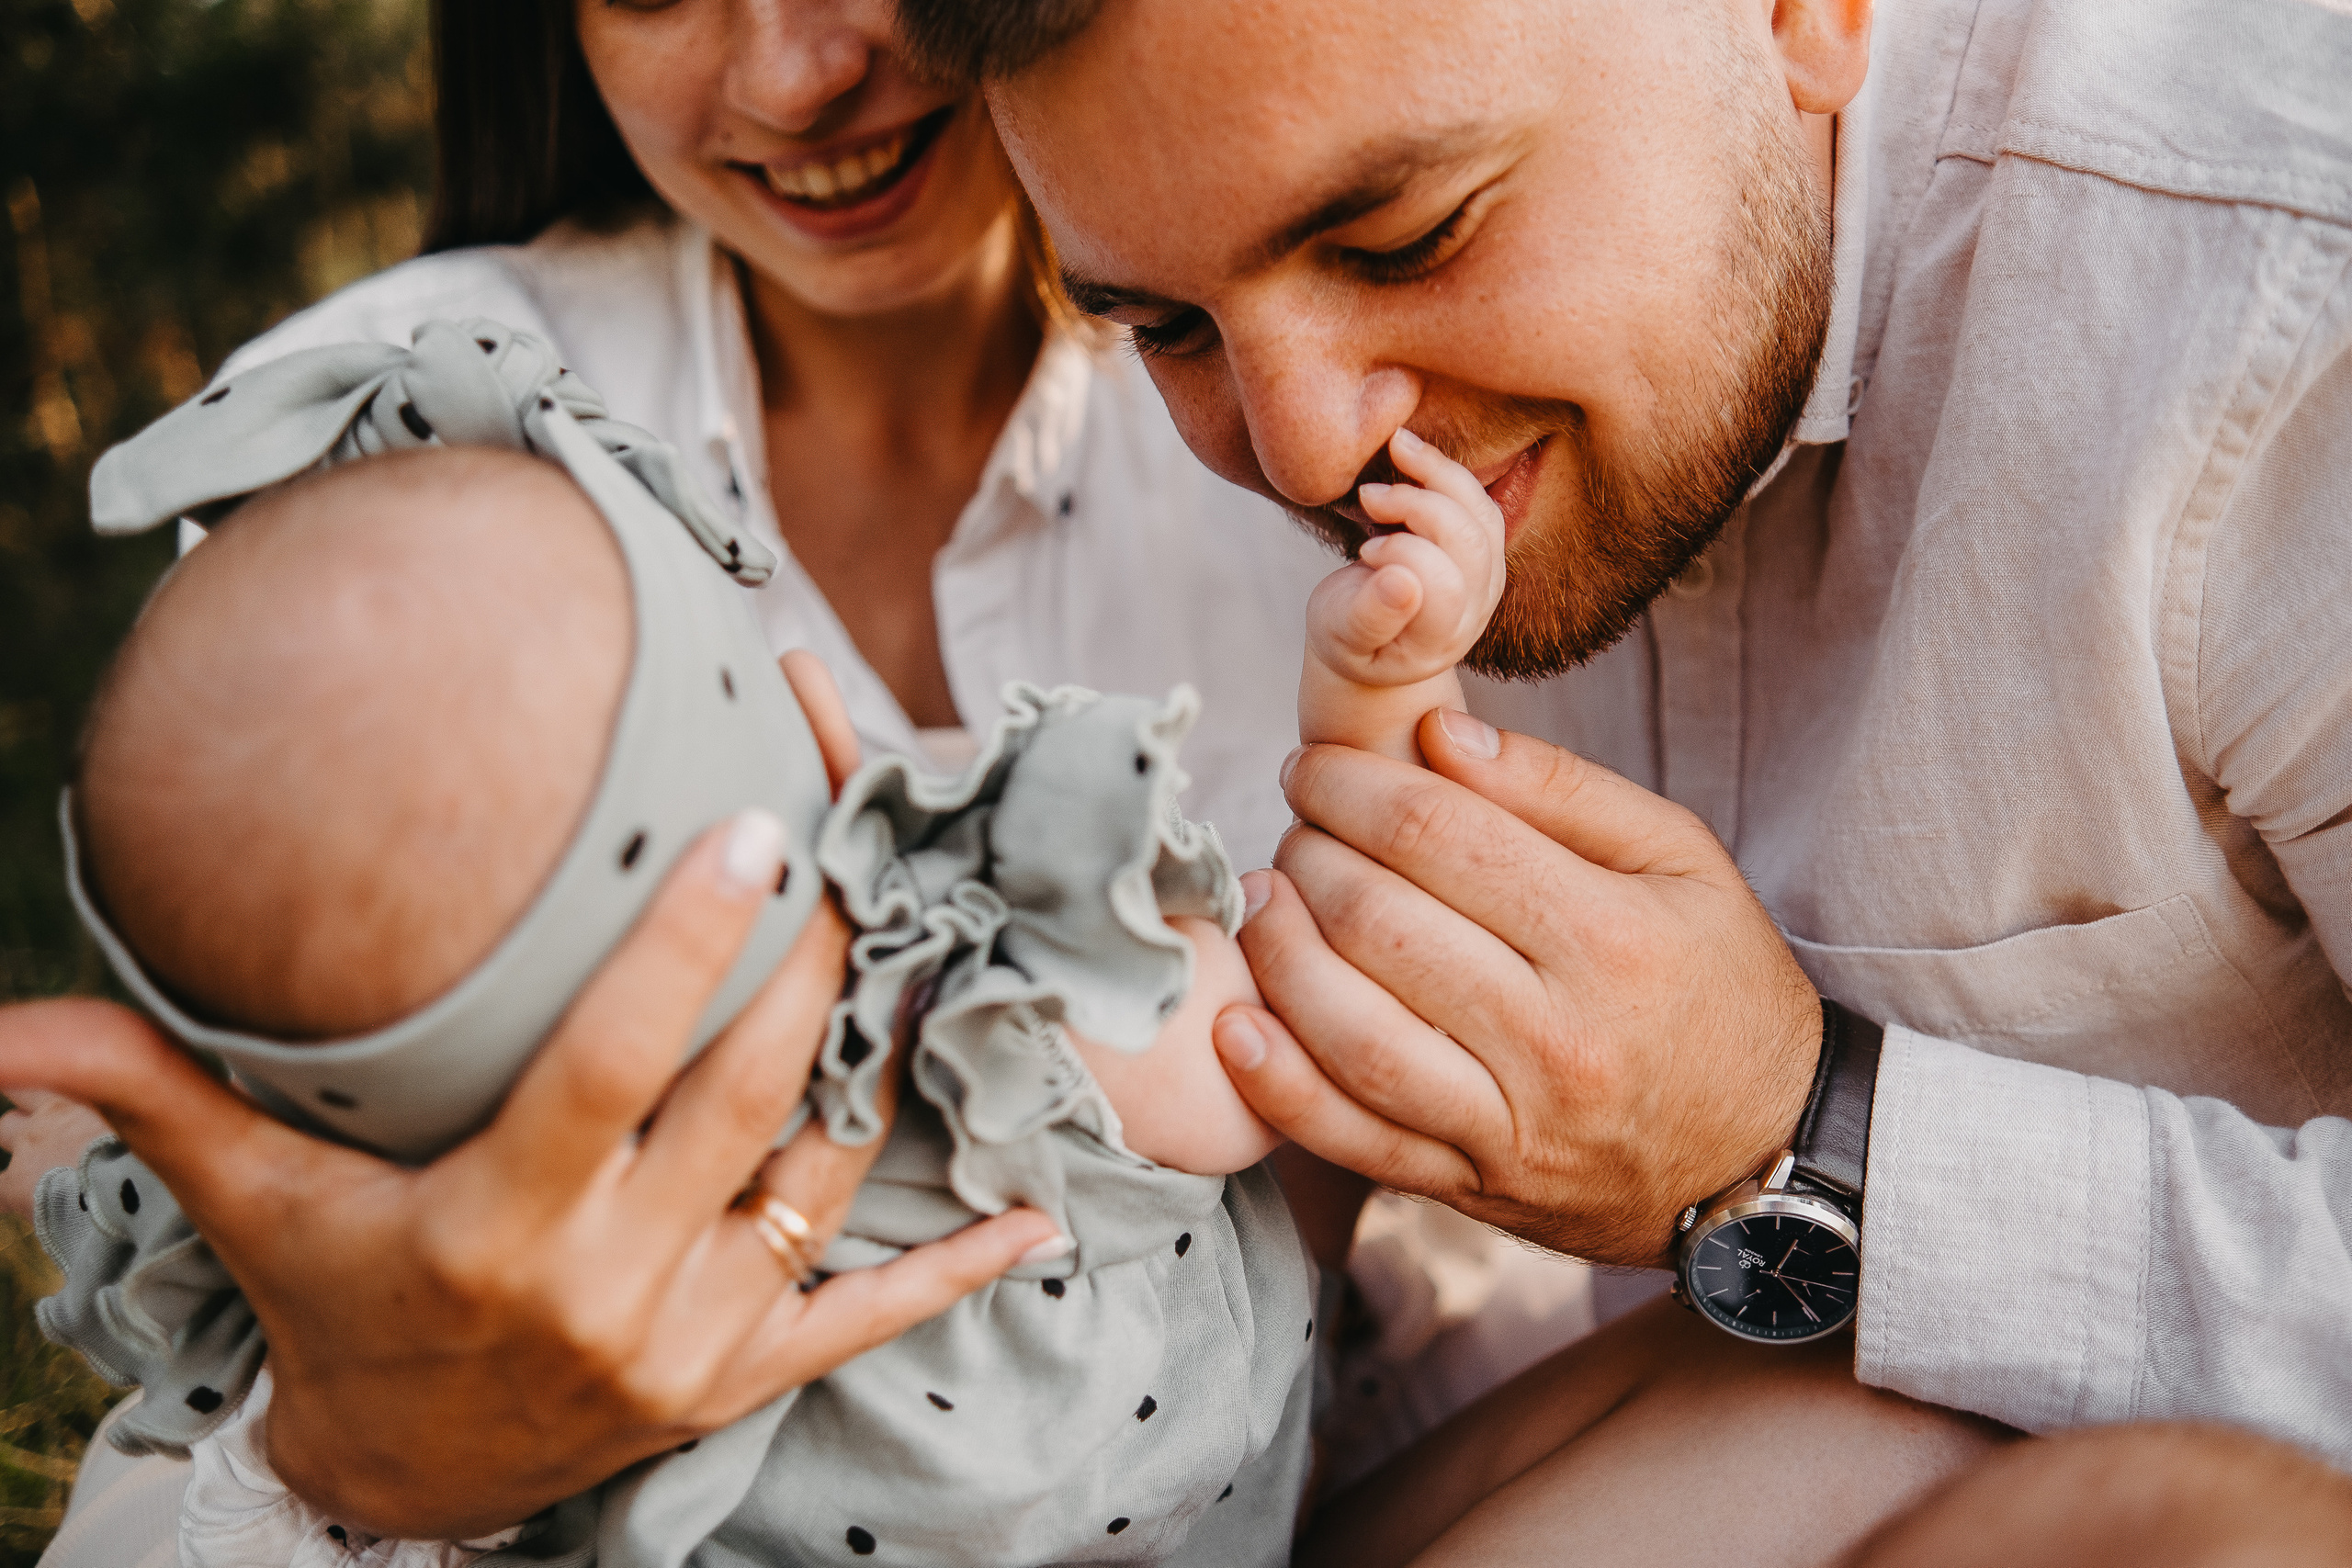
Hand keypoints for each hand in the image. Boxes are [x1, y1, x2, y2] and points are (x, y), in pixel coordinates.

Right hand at [0, 653, 1060, 1537]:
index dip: (688, 945)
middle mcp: (613, 1283)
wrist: (397, 1483)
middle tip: (855, 836)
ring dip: (884, 1061)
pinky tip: (1036, 1218)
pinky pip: (869, 1321)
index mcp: (501, 1223)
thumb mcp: (253, 1205)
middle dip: (814, 960)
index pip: (616, 1062)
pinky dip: (952, 1271)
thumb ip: (152, 1100)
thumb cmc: (334, 1307)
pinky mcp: (750, 1382)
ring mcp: (695, 1340)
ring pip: (823, 1178)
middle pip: (752, 1096)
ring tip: (932, 936)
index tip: (758, 826)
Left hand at [1212, 709, 1820, 1266]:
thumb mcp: (1681, 860)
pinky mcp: (1474, 1189)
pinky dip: (1281, 1086)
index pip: (1438, 837)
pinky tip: (1236, 1026)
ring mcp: (1510, 1126)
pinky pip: (1355, 1141)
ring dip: (1280, 954)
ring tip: (1261, 899)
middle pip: (1381, 924)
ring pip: (1354, 1034)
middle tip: (1297, 825)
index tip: (1316, 765)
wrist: (1769, 1157)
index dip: (1354, 786)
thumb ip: (1559, 787)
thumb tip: (1437, 734)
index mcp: (1609, 939)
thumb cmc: (1718, 987)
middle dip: (1311, 854)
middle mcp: (1556, 1037)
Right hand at [1307, 426, 1505, 687]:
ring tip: (1395, 448)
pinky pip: (1480, 501)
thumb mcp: (1340, 634)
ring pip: (1483, 514)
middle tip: (1368, 495)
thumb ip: (1370, 616)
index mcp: (1438, 640)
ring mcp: (1488, 581)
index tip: (1363, 551)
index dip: (1403, 553)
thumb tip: (1402, 582)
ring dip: (1439, 473)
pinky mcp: (1485, 552)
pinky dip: (1445, 471)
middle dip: (1418, 504)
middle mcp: (1475, 612)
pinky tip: (1410, 456)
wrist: (1369, 640)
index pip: (1444, 586)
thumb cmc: (1346, 638)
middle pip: (1471, 543)